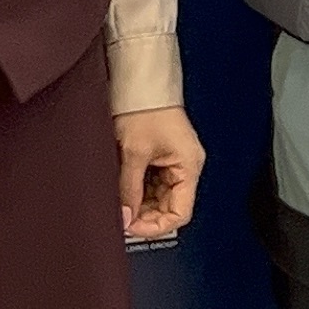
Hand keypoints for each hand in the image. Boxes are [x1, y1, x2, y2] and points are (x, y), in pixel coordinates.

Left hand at [116, 108, 205, 242]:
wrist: (139, 81)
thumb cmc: (145, 107)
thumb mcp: (134, 153)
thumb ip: (129, 189)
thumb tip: (125, 218)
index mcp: (189, 166)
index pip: (180, 213)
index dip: (156, 226)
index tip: (133, 227)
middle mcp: (185, 166)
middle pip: (168, 207)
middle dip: (144, 215)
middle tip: (121, 217)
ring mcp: (172, 162)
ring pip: (157, 197)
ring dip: (138, 203)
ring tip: (118, 202)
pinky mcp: (160, 157)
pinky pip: (150, 183)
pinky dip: (136, 190)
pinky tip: (121, 189)